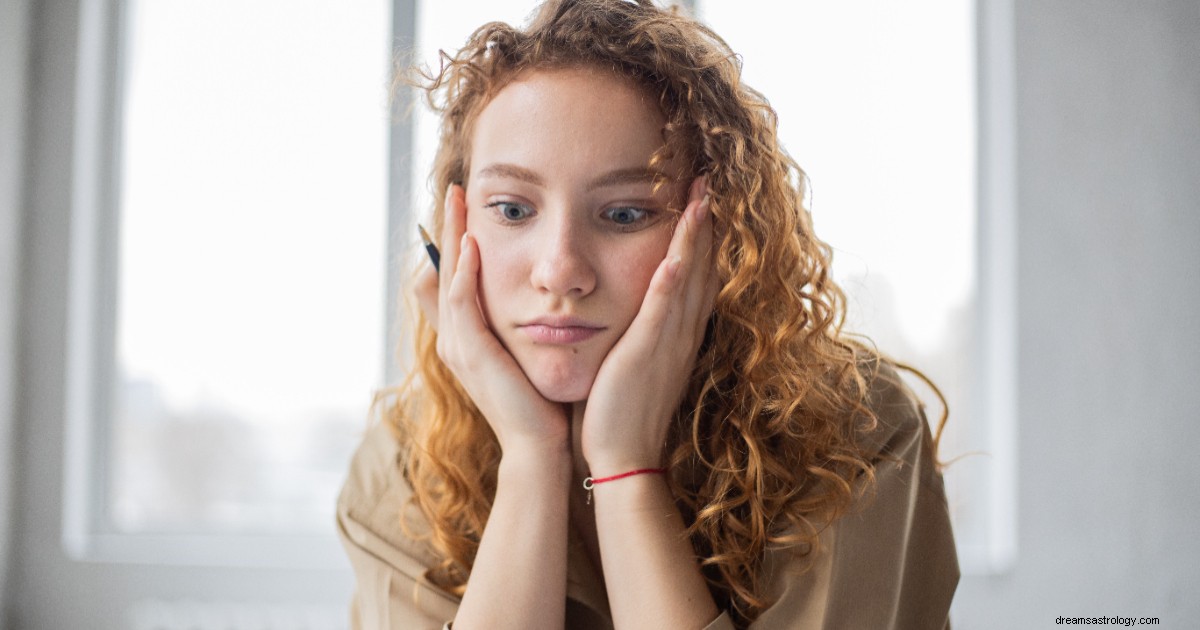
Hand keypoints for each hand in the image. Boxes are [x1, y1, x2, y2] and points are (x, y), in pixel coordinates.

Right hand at [414, 185, 568, 456]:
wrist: (540, 447)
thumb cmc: (542, 404)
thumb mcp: (529, 355)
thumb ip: (526, 326)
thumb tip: (543, 300)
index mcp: (467, 337)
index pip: (454, 276)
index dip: (455, 240)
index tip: (468, 204)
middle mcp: (454, 338)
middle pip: (443, 269)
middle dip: (448, 227)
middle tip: (455, 188)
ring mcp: (458, 346)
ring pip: (447, 278)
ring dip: (452, 237)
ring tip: (458, 201)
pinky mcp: (471, 354)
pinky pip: (461, 303)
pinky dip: (464, 272)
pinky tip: (472, 245)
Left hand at [580, 176, 718, 473]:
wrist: (623, 458)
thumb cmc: (621, 413)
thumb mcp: (635, 364)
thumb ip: (637, 333)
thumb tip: (628, 309)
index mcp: (676, 335)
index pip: (695, 277)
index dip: (700, 238)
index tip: (701, 201)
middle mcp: (681, 334)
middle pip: (701, 268)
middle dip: (705, 224)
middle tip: (708, 181)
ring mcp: (667, 343)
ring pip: (688, 280)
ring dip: (695, 238)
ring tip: (701, 196)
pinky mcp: (646, 355)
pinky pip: (663, 312)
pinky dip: (672, 282)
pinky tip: (677, 254)